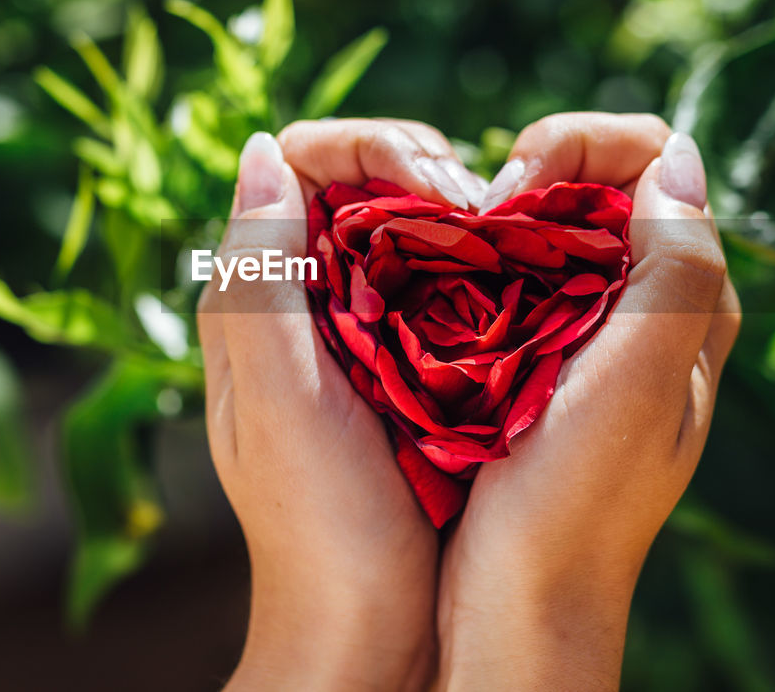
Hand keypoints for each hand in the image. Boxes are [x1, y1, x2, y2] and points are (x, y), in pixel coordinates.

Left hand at [199, 118, 484, 690]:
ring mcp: (355, 330)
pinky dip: (480, 264)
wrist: (368, 628)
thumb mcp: (282, 397)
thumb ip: (260, 275)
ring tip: (509, 243)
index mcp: (256, 295)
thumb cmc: (321, 521)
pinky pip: (440, 281)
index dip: (376, 148)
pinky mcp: (404, 364)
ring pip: (407, 227)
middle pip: (362, 183)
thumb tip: (262, 147)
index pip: (304, 160)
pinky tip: (517, 283)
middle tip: (485, 213)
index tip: (443, 191)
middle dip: (428, 170)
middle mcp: (299, 299)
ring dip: (461, 215)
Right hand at [438, 113, 741, 689]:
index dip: (580, 141)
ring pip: (553, 225)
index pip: (654, 158)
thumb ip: (678, 265)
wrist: (522, 603)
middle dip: (533, 166)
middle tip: (474, 210)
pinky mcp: (541, 363)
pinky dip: (480, 256)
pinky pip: (518, 275)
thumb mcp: (638, 380)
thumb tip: (675, 154)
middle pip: (600, 182)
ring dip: (500, 212)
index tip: (513, 184)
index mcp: (688, 301)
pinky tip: (442, 279)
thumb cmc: (577, 500)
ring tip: (452, 240)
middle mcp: (649, 308)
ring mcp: (592, 335)